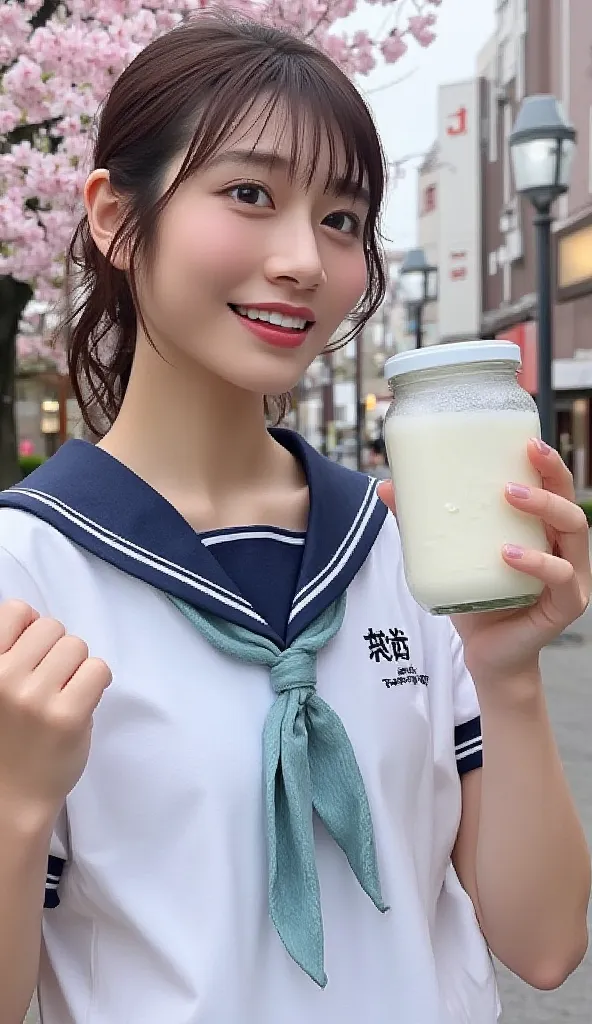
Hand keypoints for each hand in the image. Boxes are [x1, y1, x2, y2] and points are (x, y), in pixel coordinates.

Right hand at [0, 600, 111, 816]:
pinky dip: (95, 682)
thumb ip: (7, 651)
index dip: (29, 630)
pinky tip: (79, 702)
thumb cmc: (4, 739)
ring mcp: (35, 697)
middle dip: (55, 650)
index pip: (16, 610)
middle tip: (48, 682)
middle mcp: (2, 678)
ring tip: (62, 693)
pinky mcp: (68, 715)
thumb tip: (33, 616)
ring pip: (77, 646)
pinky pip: (98, 669)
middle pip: (52, 627)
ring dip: (76, 666)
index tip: (29, 656)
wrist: (9, 799)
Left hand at [378, 439, 590, 686]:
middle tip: (524, 457)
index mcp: (542, 531)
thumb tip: (386, 488)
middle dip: (551, 474)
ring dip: (544, 508)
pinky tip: (508, 553)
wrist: (486, 655)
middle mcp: (563, 548)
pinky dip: (537, 563)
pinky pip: (561, 578)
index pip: (555, 488)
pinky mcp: (566, 606)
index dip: (548, 462)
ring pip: (574, 532)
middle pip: (571, 501)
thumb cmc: (476, 598)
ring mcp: (571, 577)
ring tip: (509, 495)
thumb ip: (423, 524)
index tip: (526, 438)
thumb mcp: (449, 555)